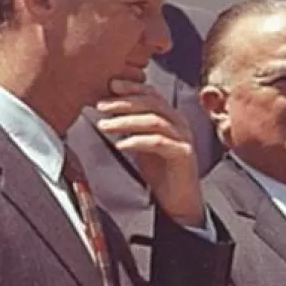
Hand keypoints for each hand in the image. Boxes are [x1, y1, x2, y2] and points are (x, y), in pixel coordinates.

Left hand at [94, 77, 205, 227]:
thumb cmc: (161, 172)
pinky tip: (121, 145)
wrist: (179, 200)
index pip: (152, 94)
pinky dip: (137, 141)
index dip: (132, 88)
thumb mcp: (143, 143)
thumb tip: (108, 111)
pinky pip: (158, 142)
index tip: (110, 85)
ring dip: (126, 121)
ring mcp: (183, 138)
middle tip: (101, 106)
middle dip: (124, 102)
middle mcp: (180, 123)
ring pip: (154, 120)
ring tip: (105, 126)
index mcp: (171, 117)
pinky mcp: (183, 154)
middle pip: (152, 103)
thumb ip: (132, 127)